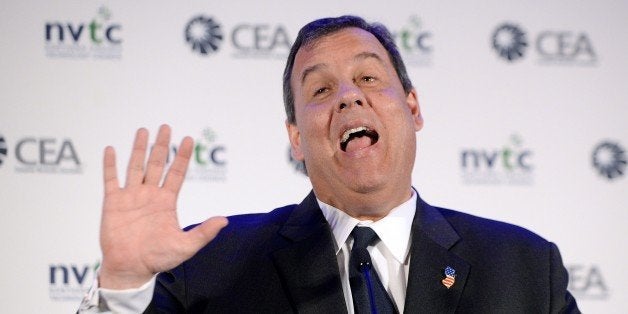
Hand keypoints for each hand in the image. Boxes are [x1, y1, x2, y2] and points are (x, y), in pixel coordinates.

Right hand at [98, 124, 227, 288]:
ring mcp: (131, 197)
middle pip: (157, 163)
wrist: (130, 269)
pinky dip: (110, 165)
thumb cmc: (158, 259)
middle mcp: (149, 195)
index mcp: (167, 202)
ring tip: (142, 130)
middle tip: (166, 126)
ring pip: (135, 166)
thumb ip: (204, 233)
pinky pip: (111, 179)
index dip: (182, 156)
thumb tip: (224, 221)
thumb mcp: (186, 246)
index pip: (176, 173)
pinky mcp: (113, 203)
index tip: (188, 139)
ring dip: (138, 148)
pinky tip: (111, 149)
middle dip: (162, 145)